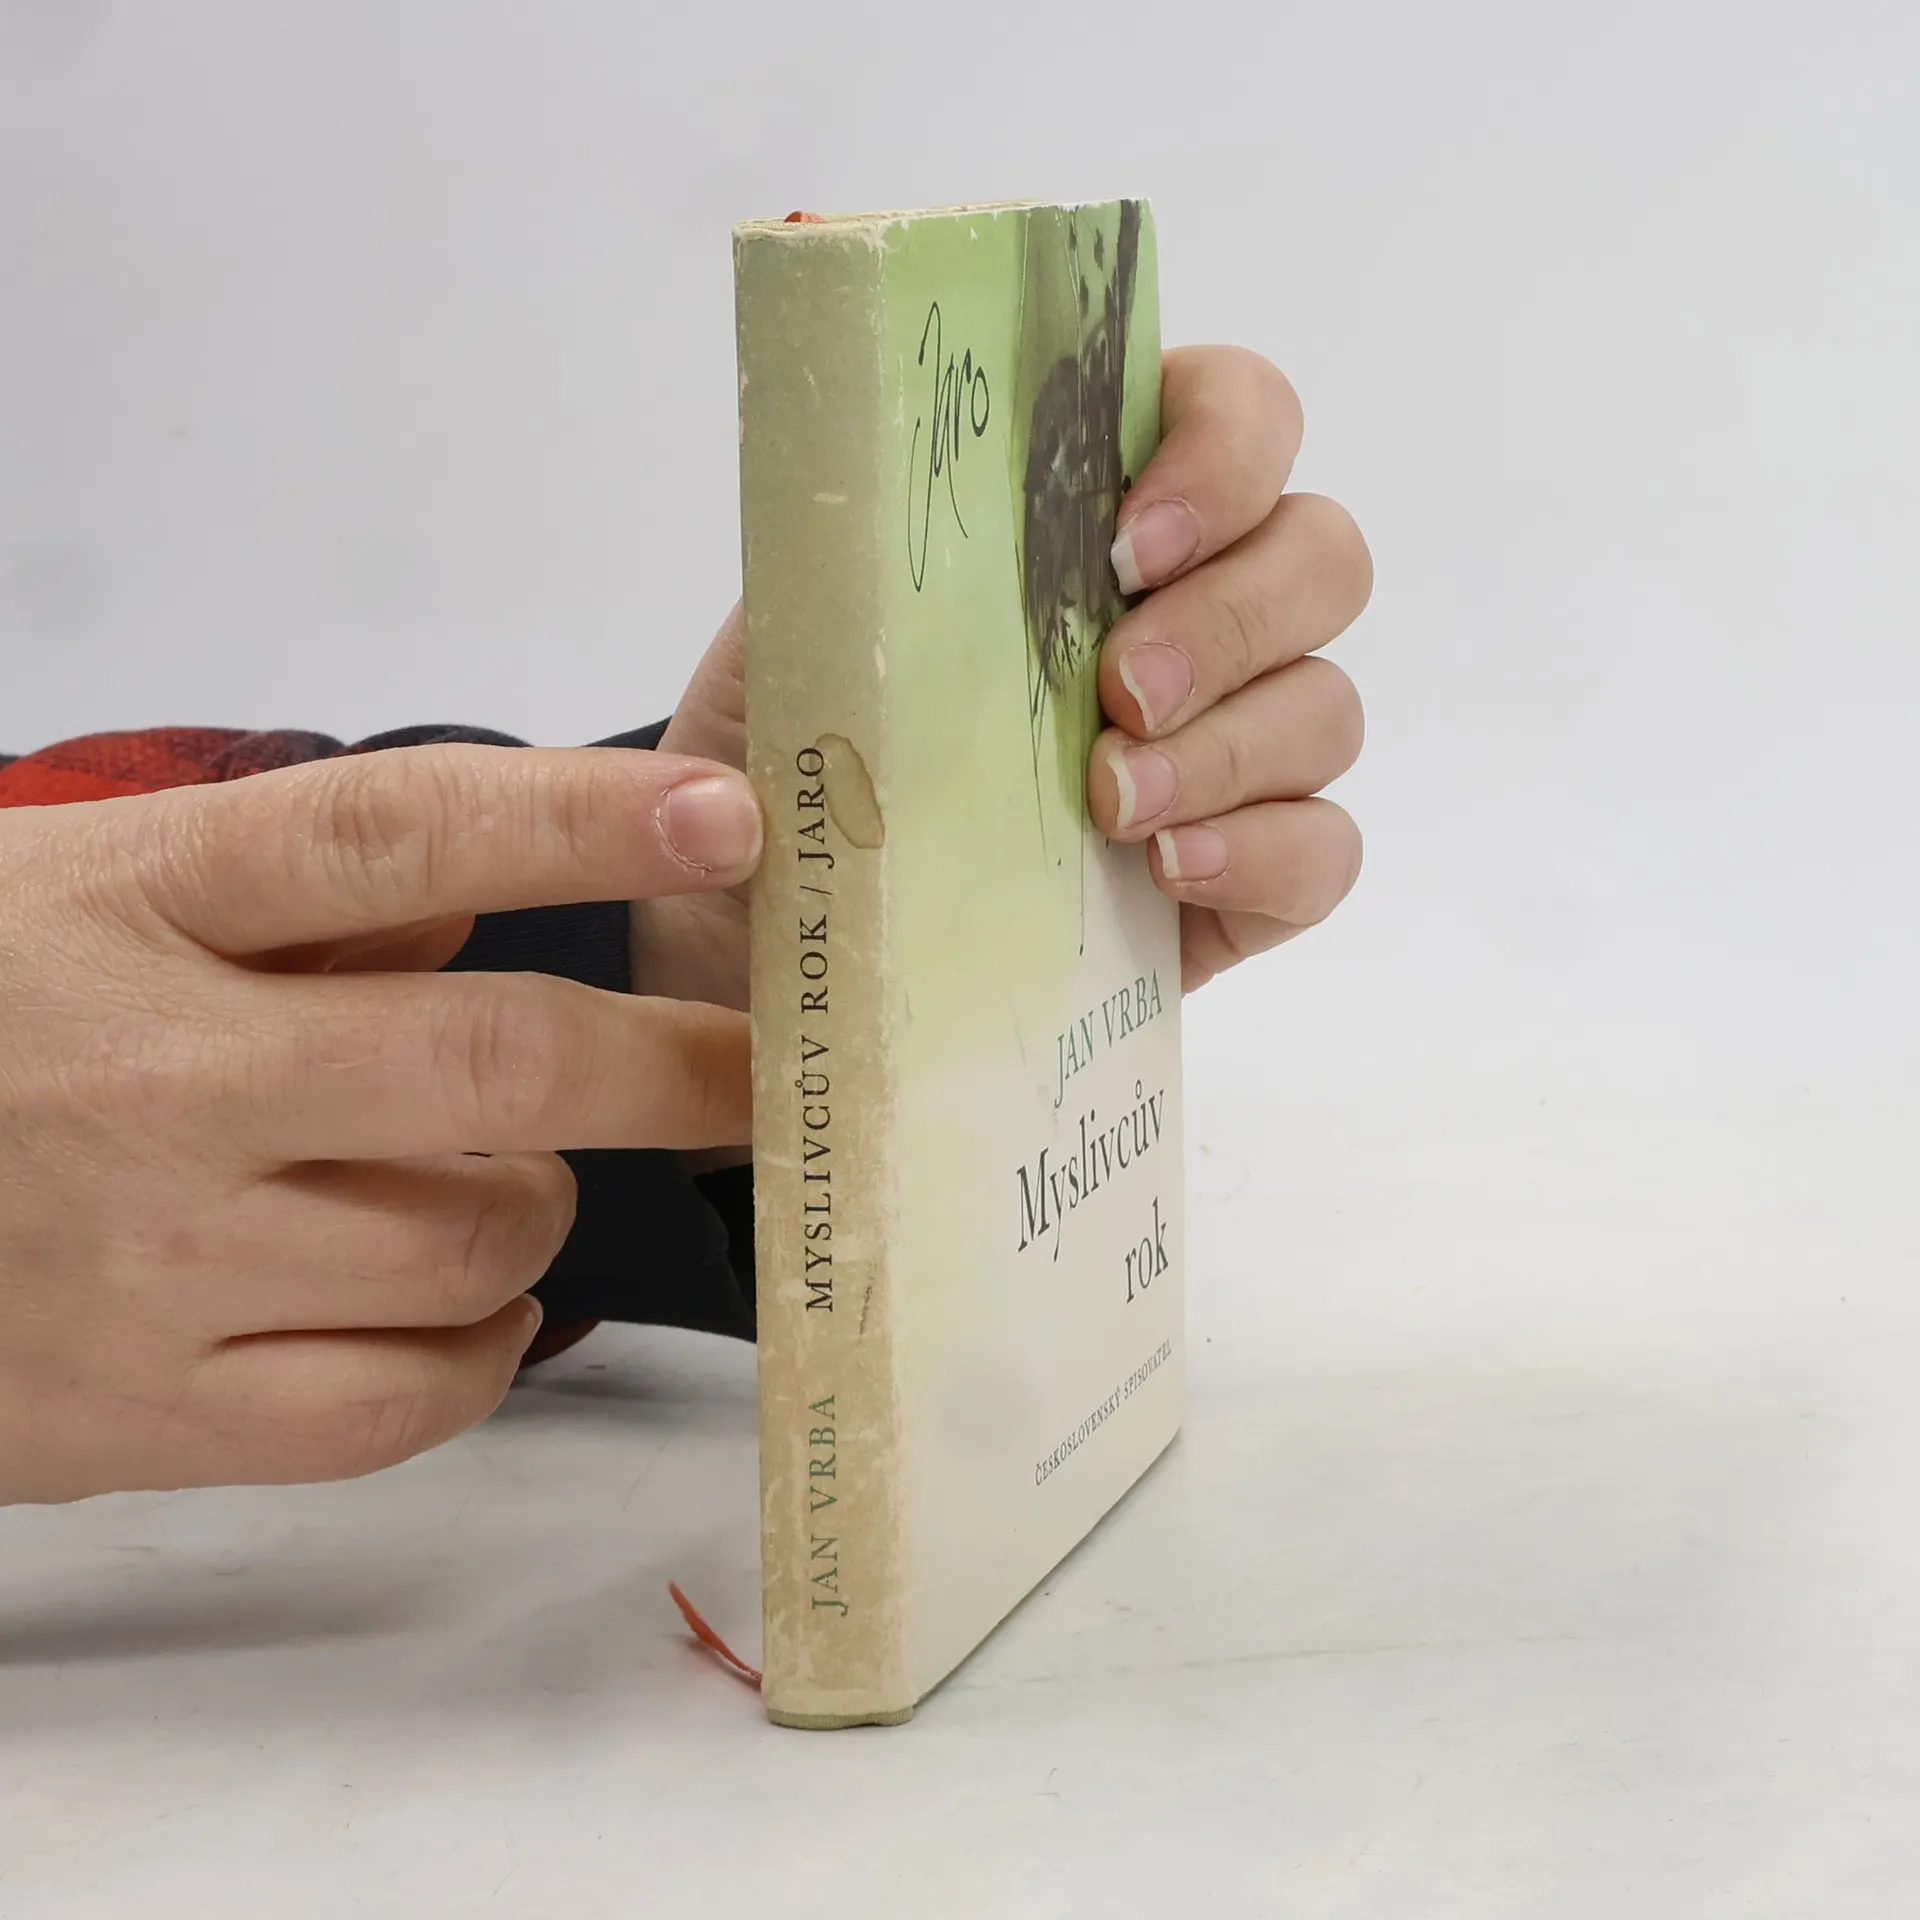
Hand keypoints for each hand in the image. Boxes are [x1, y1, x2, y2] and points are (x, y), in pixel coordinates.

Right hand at [0, 744, 761, 1503]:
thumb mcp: (89, 891)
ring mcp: (150, 1263)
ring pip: (477, 1240)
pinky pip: (405, 1400)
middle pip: (490, 1064)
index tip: (726, 818)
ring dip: (543, 1202)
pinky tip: (462, 1297)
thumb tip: (498, 884)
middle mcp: (156, 1081)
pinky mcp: (144, 1416)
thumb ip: (301, 887)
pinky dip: (482, 1346)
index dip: (578, 822)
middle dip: (670, 1067)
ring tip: (501, 1171)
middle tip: (757, 1069)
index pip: (393, 833)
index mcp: (138, 905)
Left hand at [641, 348, 1368, 1006]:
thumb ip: (782, 647)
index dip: (1222, 450)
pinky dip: (1263, 855)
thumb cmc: (814, 767)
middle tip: (1121, 690)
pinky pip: (1326, 848)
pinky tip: (1166, 872)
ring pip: (1329, 705)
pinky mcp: (1253, 872)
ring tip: (1110, 804)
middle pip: (1321, 553)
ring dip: (1230, 749)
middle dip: (1232, 616)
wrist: (809, 924)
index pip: (1238, 413)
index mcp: (1097, 517)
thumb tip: (759, 745)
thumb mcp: (777, 679)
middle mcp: (1198, 616)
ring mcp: (1239, 750)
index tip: (1127, 541)